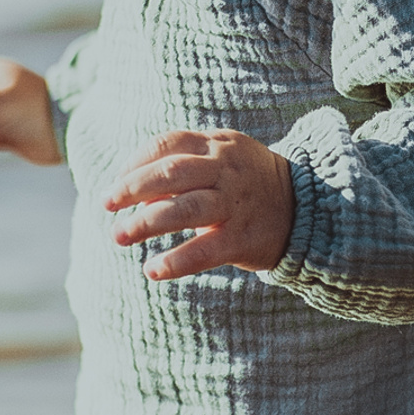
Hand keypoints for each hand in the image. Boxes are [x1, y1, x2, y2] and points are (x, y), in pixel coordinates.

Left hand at [105, 130, 294, 279]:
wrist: (307, 209)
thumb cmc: (248, 184)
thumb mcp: (222, 160)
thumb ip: (182, 168)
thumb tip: (135, 194)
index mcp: (217, 144)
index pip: (167, 144)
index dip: (135, 163)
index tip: (115, 186)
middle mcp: (227, 169)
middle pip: (172, 172)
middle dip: (132, 189)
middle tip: (106, 206)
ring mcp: (236, 203)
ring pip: (185, 209)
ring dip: (147, 223)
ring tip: (118, 236)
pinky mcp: (244, 238)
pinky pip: (206, 250)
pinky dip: (177, 261)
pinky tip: (153, 270)